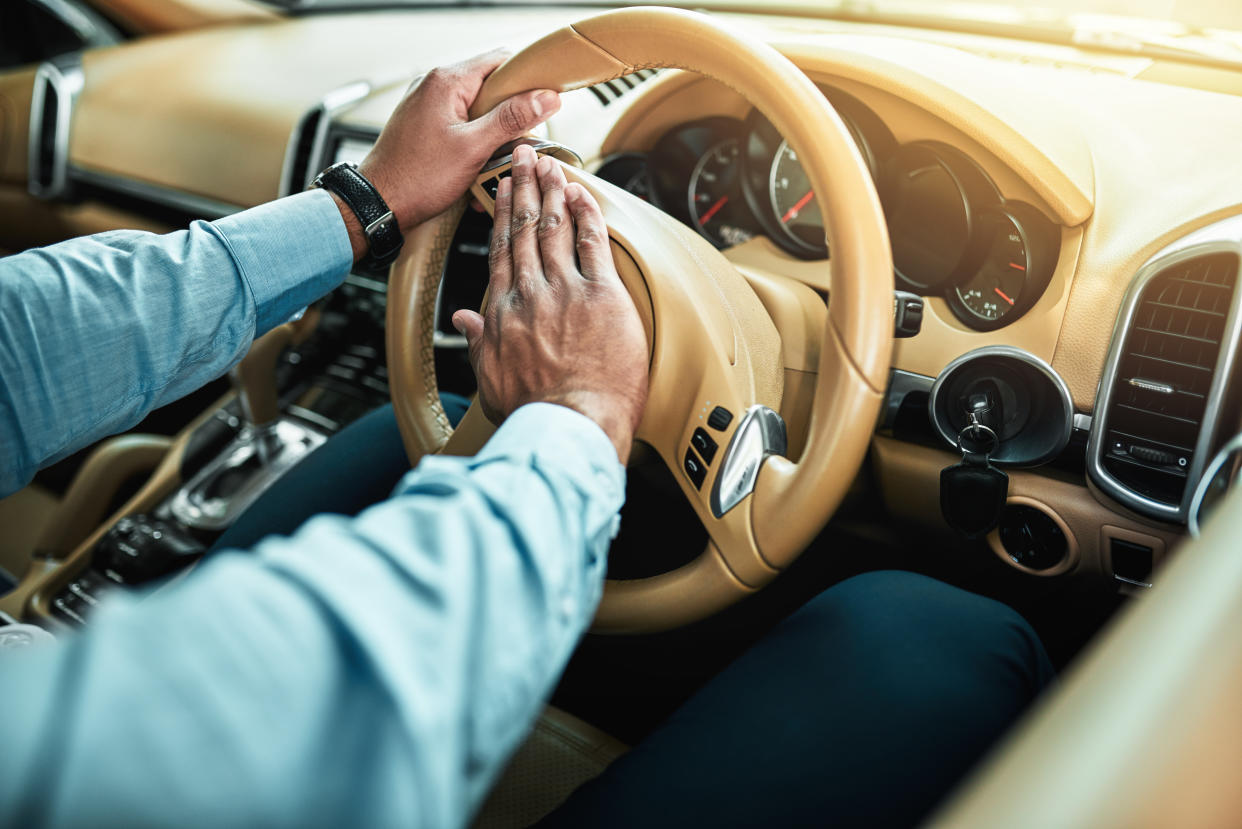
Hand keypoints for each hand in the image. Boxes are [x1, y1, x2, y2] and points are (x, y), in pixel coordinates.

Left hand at [335, 50, 561, 258]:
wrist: (378, 204)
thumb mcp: (473, 148)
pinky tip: (478, 169)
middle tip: (521, 141)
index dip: (528, 79)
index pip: (500, 61)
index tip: (546, 101)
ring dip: (494, 136)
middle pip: (491, 87)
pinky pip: (462, 127)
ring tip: (496, 161)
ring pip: (478, 110)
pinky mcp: (426, 125)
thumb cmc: (416, 178)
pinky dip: (476, 145)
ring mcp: (428, 106)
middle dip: (511, 116)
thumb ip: (511, 119)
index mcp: (446, 82)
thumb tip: (545, 98)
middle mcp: (434, 86)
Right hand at [452, 145, 648, 461]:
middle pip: (526, 229)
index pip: (501, 250)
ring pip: (557, 228)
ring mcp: (566, 291)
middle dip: (525, 188)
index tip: (501, 190)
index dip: (501, 215)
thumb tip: (466, 319)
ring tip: (552, 165)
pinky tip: (584, 194)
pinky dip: (588, 215)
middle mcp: (532, 293)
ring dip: (554, 191)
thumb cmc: (533, 410)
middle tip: (526, 157)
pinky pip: (593, 243)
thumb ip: (479, 341)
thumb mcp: (490, 377)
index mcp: (504, 311)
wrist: (566, 426)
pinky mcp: (601, 296)